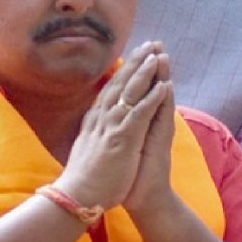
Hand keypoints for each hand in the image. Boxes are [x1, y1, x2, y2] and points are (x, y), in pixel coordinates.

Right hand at [54, 41, 173, 209]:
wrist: (78, 197)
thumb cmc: (83, 179)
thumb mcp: (86, 148)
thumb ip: (91, 133)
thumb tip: (92, 125)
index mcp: (94, 121)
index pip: (110, 89)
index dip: (124, 71)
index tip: (135, 56)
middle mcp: (101, 118)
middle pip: (120, 83)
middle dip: (136, 62)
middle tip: (150, 44)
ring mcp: (111, 127)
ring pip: (130, 93)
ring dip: (145, 73)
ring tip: (158, 55)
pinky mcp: (121, 139)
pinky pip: (139, 113)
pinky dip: (151, 98)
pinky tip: (163, 85)